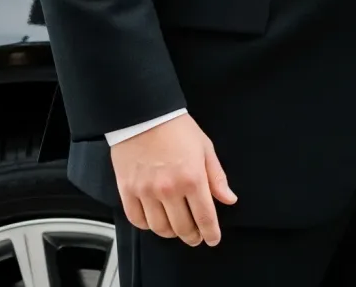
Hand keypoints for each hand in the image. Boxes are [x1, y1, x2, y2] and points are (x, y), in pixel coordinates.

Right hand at [109, 112, 235, 246]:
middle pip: (182, 227)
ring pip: (160, 228)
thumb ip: (217, 178)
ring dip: (171, 233)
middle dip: (192, 236)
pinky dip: (147, 226)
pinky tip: (155, 222)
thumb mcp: (206, 149)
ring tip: (177, 230)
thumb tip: (228, 199)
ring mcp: (146, 192)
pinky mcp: (127, 191)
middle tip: (196, 238)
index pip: (205, 217)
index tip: (212, 239)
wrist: (144, 115)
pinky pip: (137, 219)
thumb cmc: (177, 129)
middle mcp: (169, 189)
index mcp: (192, 179)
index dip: (210, 233)